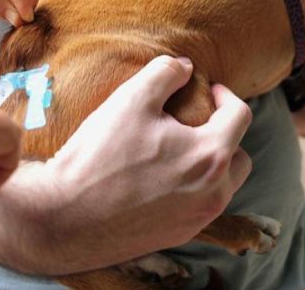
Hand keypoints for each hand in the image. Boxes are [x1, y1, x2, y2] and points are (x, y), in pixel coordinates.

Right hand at [0, 56, 253, 273]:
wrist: (64, 218)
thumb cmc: (99, 156)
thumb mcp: (131, 99)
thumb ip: (165, 74)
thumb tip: (186, 67)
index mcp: (211, 155)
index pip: (240, 116)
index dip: (226, 96)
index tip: (208, 90)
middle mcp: (214, 193)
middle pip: (240, 157)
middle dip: (224, 135)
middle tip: (197, 122)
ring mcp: (198, 220)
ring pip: (222, 186)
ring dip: (210, 164)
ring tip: (179, 150)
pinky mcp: (178, 237)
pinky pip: (200, 207)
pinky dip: (191, 189)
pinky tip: (160, 179)